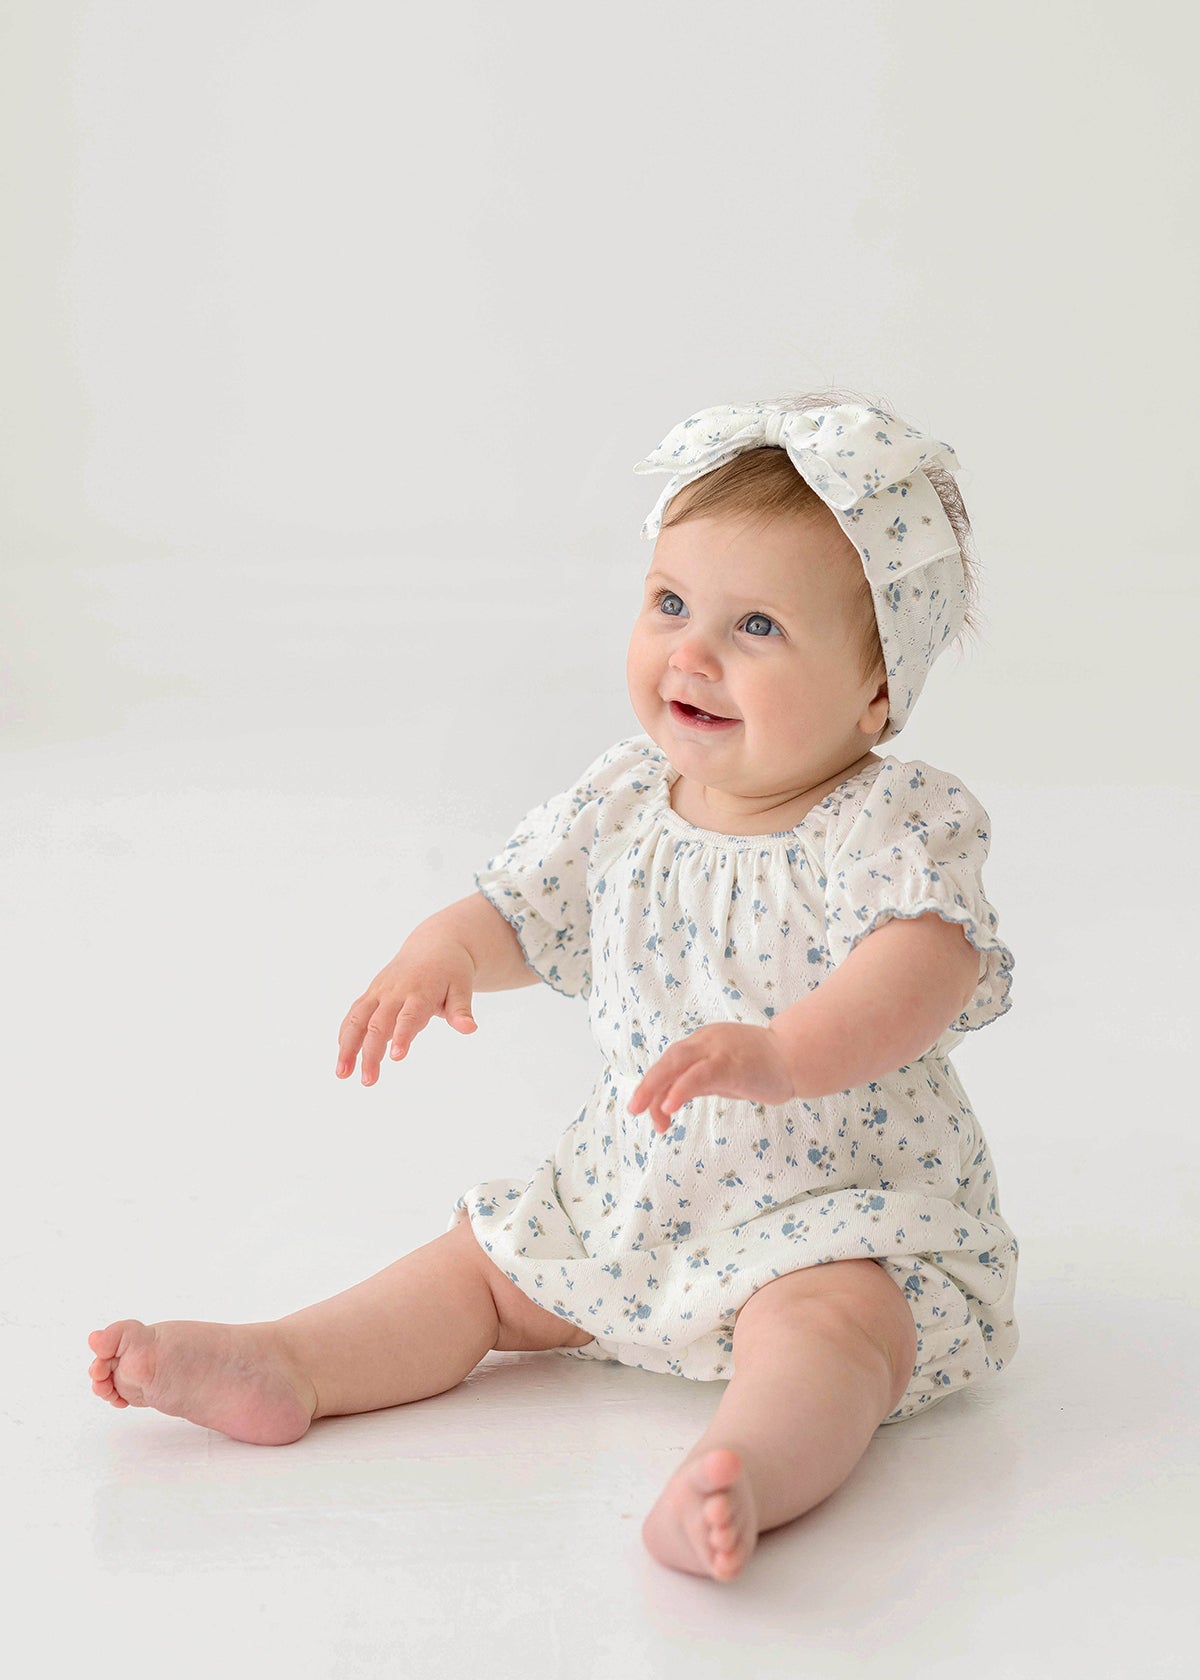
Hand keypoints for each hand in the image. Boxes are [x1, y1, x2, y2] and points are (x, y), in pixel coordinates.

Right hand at [336, 933, 477, 1085]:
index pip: (409, 1016)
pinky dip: (345, 1033)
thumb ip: (461, 1009)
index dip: (402, 1036)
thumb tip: (469, 1028)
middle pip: (378, 1023)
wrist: (434, 945)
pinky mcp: (371, 992)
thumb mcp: (462, 987)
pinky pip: (354, 1013)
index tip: (396, 1057)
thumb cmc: (451, 971)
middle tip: (368, 1081)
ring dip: (347, 1046)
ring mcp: (380, 991)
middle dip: (371, 1053)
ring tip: (342, 1074)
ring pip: (358, 1019)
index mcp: (421, 991)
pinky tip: (343, 1057)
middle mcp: (396, 991)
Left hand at [626, 1022, 796, 1132]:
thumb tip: (670, 1098)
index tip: (649, 1111)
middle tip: (634, 1109)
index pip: (671, 1063)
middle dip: (647, 1084)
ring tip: (644, 1110)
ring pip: (677, 1063)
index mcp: (703, 1042)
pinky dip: (680, 1089)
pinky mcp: (730, 1063)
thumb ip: (699, 1082)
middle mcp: (706, 1041)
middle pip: (668, 1060)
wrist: (797, 1057)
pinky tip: (669, 1105)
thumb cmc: (762, 1067)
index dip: (655, 1085)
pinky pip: (699, 1076)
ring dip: (656, 1086)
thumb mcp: (724, 1074)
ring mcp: (718, 1050)